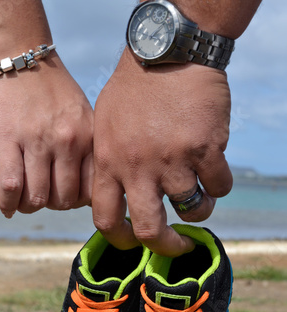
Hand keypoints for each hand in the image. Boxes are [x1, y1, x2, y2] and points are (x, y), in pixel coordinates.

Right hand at [0, 54, 93, 216]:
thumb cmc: (54, 95)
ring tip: (25, 201)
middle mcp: (67, 142)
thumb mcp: (85, 119)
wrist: (22, 58)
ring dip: (30, 206)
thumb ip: (88, 153)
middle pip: (64, 200)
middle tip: (45, 197)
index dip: (78, 202)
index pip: (91, 191)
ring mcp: (36, 141)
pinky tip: (7, 208)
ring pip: (37, 198)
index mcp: (88, 138)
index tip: (68, 198)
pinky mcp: (6, 140)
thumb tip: (87, 196)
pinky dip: (8, 204)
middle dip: (54, 206)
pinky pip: (10, 186)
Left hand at [93, 49, 232, 256]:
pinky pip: (220, 187)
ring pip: (192, 210)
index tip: (135, 242)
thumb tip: (117, 197)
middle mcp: (138, 168)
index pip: (106, 220)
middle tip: (178, 245)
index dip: (122, 240)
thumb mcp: (103, 126)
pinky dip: (219, 186)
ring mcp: (173, 160)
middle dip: (166, 247)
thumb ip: (108, 163)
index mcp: (108, 164)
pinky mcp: (205, 149)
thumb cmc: (133, 89)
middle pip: (150, 231)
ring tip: (200, 198)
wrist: (167, 53)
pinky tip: (214, 171)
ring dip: (199, 210)